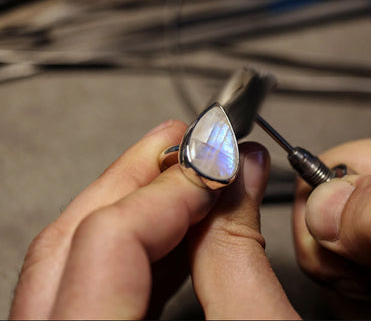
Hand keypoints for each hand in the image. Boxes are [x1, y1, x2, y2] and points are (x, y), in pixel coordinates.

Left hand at [9, 120, 299, 319]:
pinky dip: (137, 249)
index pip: (107, 241)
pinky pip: (89, 284)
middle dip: (142, 178)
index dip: (172, 188)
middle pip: (72, 238)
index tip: (220, 160)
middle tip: (192, 144)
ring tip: (186, 175)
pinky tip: (175, 228)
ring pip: (74, 256)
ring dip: (141, 207)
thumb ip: (241, 255)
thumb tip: (240, 173)